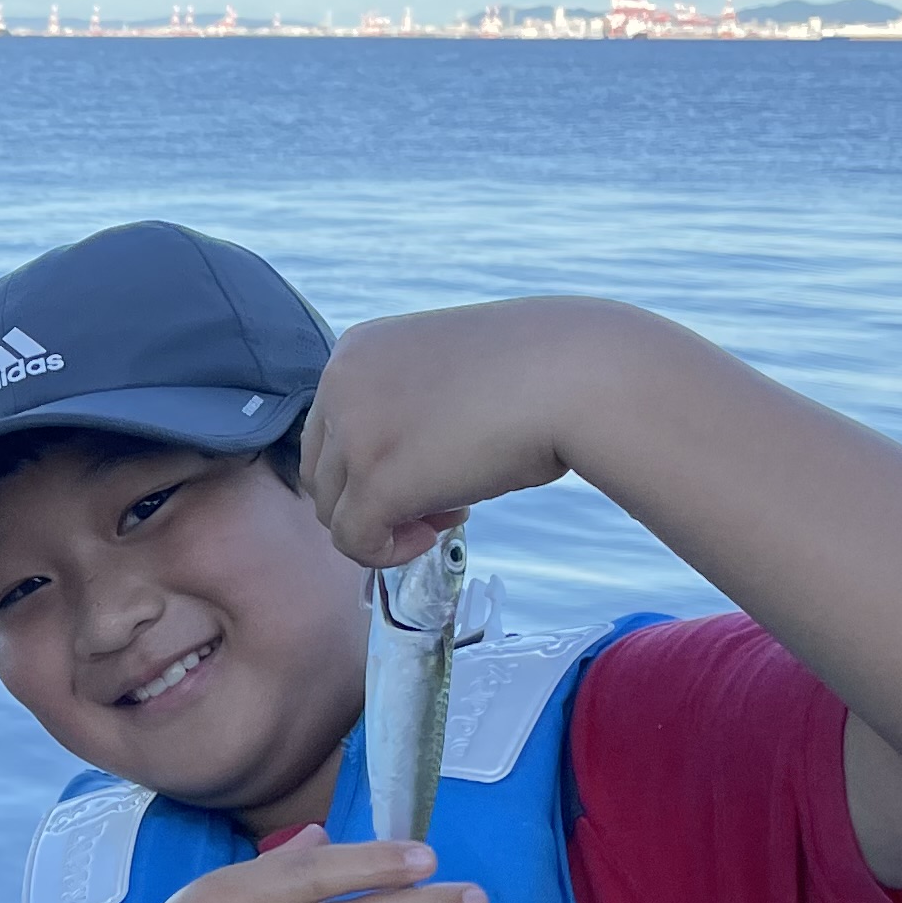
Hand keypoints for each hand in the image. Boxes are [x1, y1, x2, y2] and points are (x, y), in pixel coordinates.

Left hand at [298, 297, 651, 568]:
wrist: (578, 374)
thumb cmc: (534, 373)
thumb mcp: (447, 376)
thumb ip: (403, 412)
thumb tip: (388, 475)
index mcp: (354, 350)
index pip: (329, 430)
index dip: (373, 463)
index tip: (433, 465)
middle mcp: (339, 384)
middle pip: (323, 472)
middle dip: (375, 497)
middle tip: (445, 497)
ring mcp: (353, 432)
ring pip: (333, 511)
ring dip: (386, 523)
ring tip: (450, 510)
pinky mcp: (375, 481)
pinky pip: (353, 541)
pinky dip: (387, 553)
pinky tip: (432, 536)